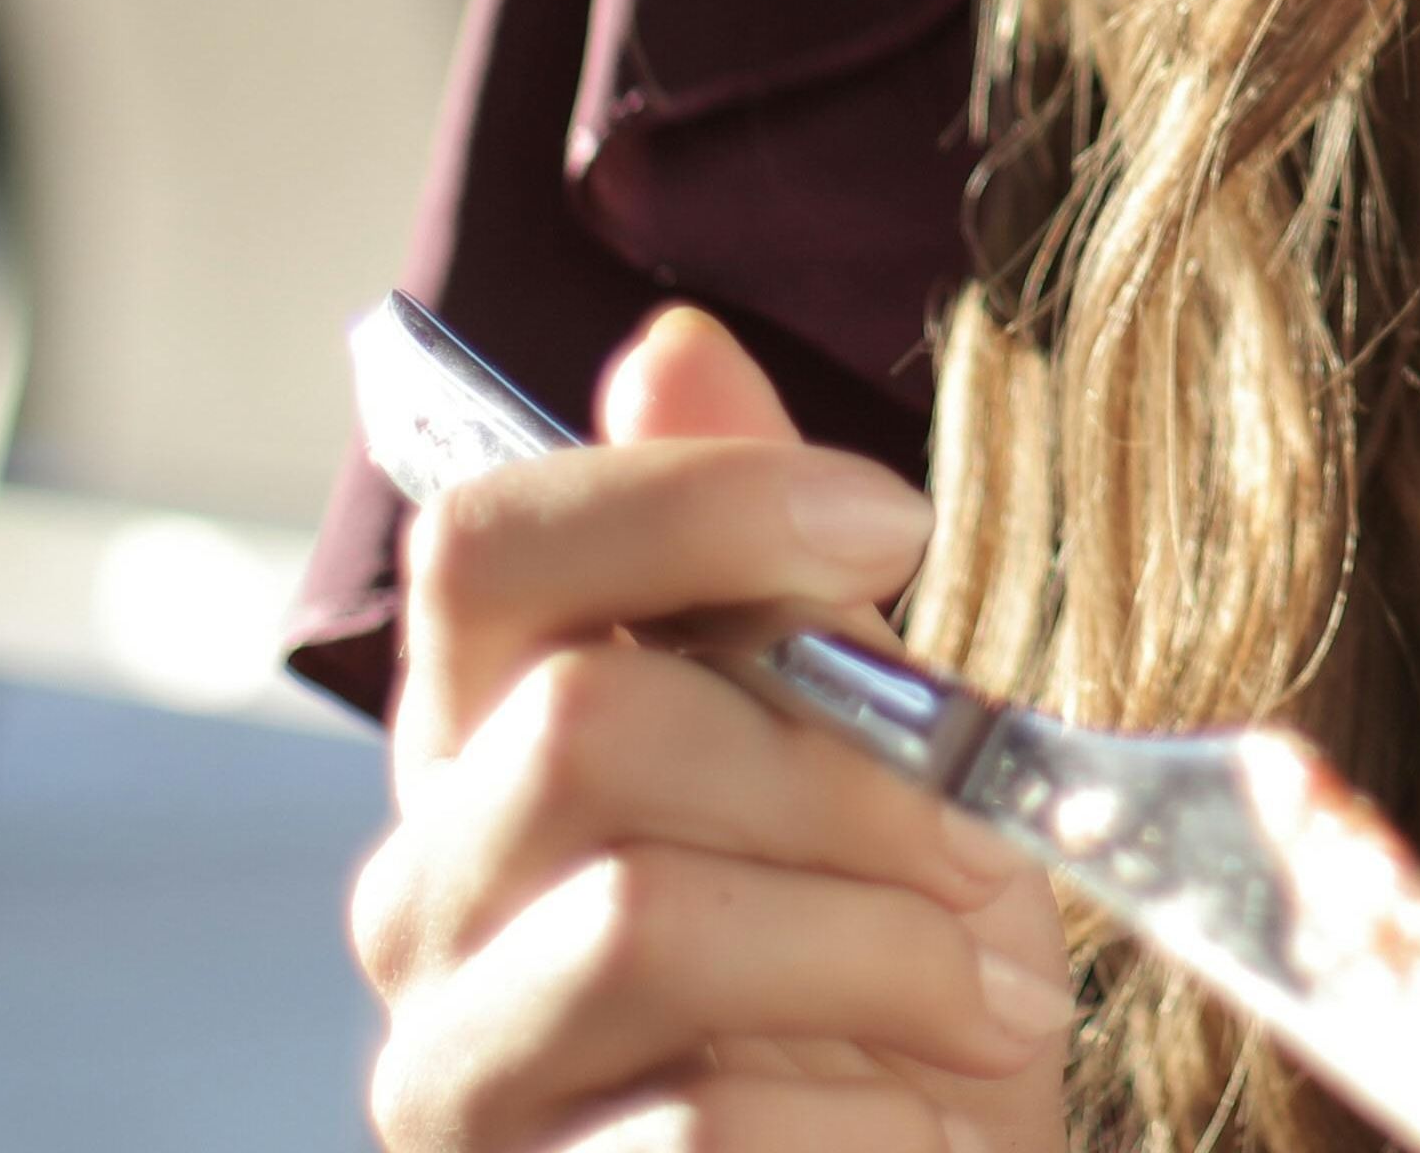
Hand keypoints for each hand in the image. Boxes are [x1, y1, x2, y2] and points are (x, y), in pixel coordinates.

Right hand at [353, 306, 1076, 1152]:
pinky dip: (875, 1126)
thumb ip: (772, 588)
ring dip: (883, 956)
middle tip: (992, 860)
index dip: (694, 500)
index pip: (486, 545)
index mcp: (495, 752)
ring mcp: (455, 1076)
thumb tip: (673, 346)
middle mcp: (428, 905)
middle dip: (850, 777)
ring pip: (642, 923)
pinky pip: (703, 1134)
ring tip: (988, 1012)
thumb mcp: (877, 769)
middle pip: (587, 729)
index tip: (898, 525)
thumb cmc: (895, 995)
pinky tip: (921, 1132)